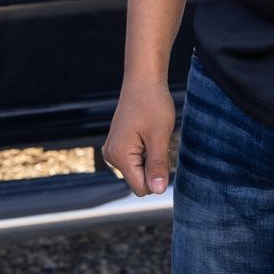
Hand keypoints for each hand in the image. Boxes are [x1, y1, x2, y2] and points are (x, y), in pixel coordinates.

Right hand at [102, 77, 175, 195]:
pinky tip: (148, 136)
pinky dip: (146, 153)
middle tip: (158, 143)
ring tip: (153, 137)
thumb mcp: (159, 136)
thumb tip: (159, 191)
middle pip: (139, 181)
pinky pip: (136, 161)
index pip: (142, 188)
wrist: (143, 81)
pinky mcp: (118, 146)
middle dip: (154, 168)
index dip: (157, 177)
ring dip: (151, 159)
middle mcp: (111, 156)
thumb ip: (158, 165)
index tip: (162, 154)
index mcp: (119, 156)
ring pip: (139, 171)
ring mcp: (113, 151)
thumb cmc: (152, 104)